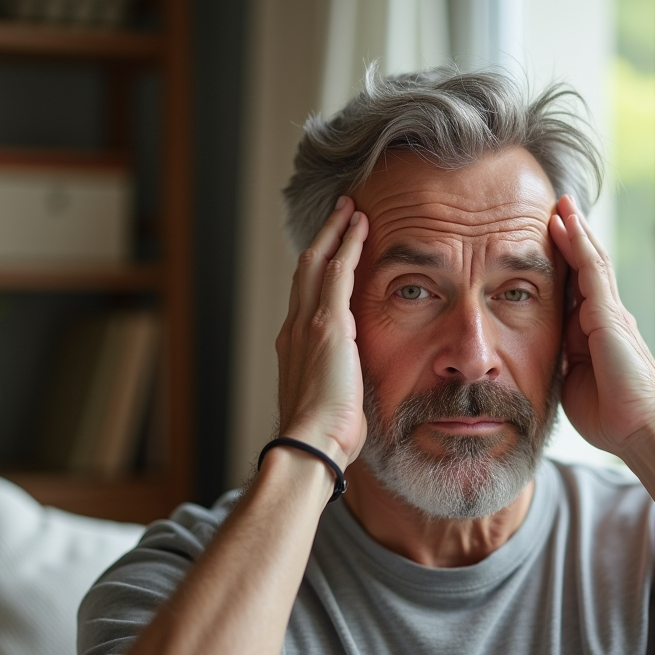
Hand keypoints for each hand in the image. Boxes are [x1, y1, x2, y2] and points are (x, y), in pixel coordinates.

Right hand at [275, 197, 368, 467]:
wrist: (312, 445)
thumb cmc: (325, 437)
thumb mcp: (330, 404)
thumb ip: (337, 386)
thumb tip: (350, 390)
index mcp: (294, 348)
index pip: (305, 297)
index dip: (318, 269)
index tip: (331, 252)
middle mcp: (294, 329)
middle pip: (306, 270)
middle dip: (323, 238)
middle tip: (339, 214)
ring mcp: (307, 324)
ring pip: (318, 262)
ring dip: (335, 232)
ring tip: (350, 210)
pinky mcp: (327, 326)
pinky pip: (338, 272)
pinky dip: (348, 244)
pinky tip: (360, 226)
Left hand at [549, 194, 654, 456]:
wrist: (641, 433)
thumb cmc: (611, 418)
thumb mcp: (574, 382)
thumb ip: (564, 360)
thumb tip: (540, 351)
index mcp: (595, 334)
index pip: (576, 289)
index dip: (564, 263)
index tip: (547, 241)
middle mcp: (607, 318)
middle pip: (587, 267)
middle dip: (572, 237)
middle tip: (556, 207)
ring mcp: (611, 314)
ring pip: (592, 261)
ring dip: (576, 230)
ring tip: (562, 203)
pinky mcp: (610, 317)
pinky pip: (593, 272)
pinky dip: (580, 245)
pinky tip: (568, 223)